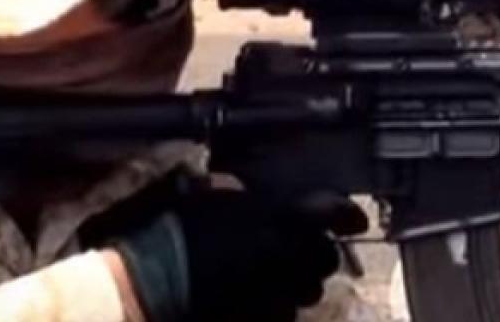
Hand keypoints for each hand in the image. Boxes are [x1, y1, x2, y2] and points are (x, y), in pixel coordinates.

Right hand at [109, 185, 367, 321]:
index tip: (354, 220)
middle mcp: (284, 254)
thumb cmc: (171, 235)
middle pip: (325, 257)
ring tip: (275, 279)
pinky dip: (278, 309)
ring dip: (298, 283)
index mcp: (272, 216)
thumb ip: (240, 196)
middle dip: (317, 254)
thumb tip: (251, 191)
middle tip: (302, 252)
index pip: (330, 211)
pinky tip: (258, 303)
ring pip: (309, 290)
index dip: (346, 215)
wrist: (145, 287)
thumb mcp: (206, 198)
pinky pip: (287, 316)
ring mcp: (277, 293)